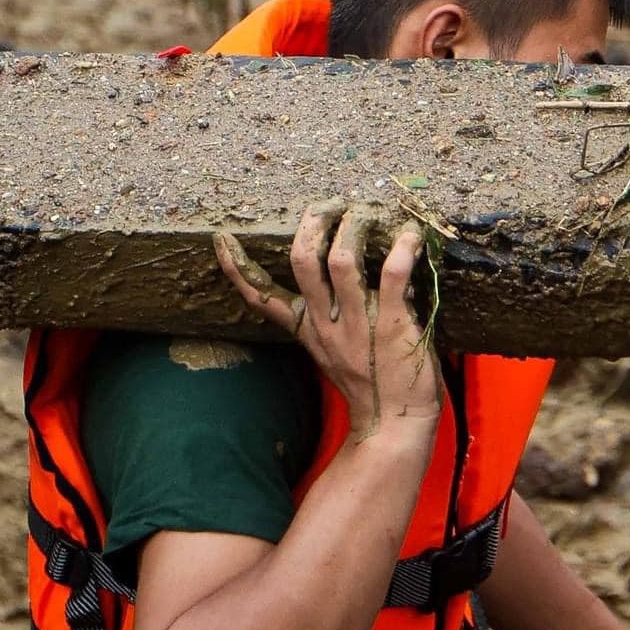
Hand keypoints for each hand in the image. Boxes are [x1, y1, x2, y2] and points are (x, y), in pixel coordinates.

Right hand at [214, 201, 442, 439]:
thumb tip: (331, 280)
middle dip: (314, 223)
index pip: (262, 297)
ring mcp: (358, 321)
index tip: (220, 239)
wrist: (395, 424)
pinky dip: (401, 248)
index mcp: (308, 328)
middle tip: (331, 205)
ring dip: (355, 227)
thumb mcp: (331, 351)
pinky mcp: (392, 323)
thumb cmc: (369, 382)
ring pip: (342, 259)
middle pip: (304, 260)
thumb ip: (324, 319)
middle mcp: (327, 321)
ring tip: (368, 213)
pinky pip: (392, 274)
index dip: (237, 268)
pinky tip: (409, 234)